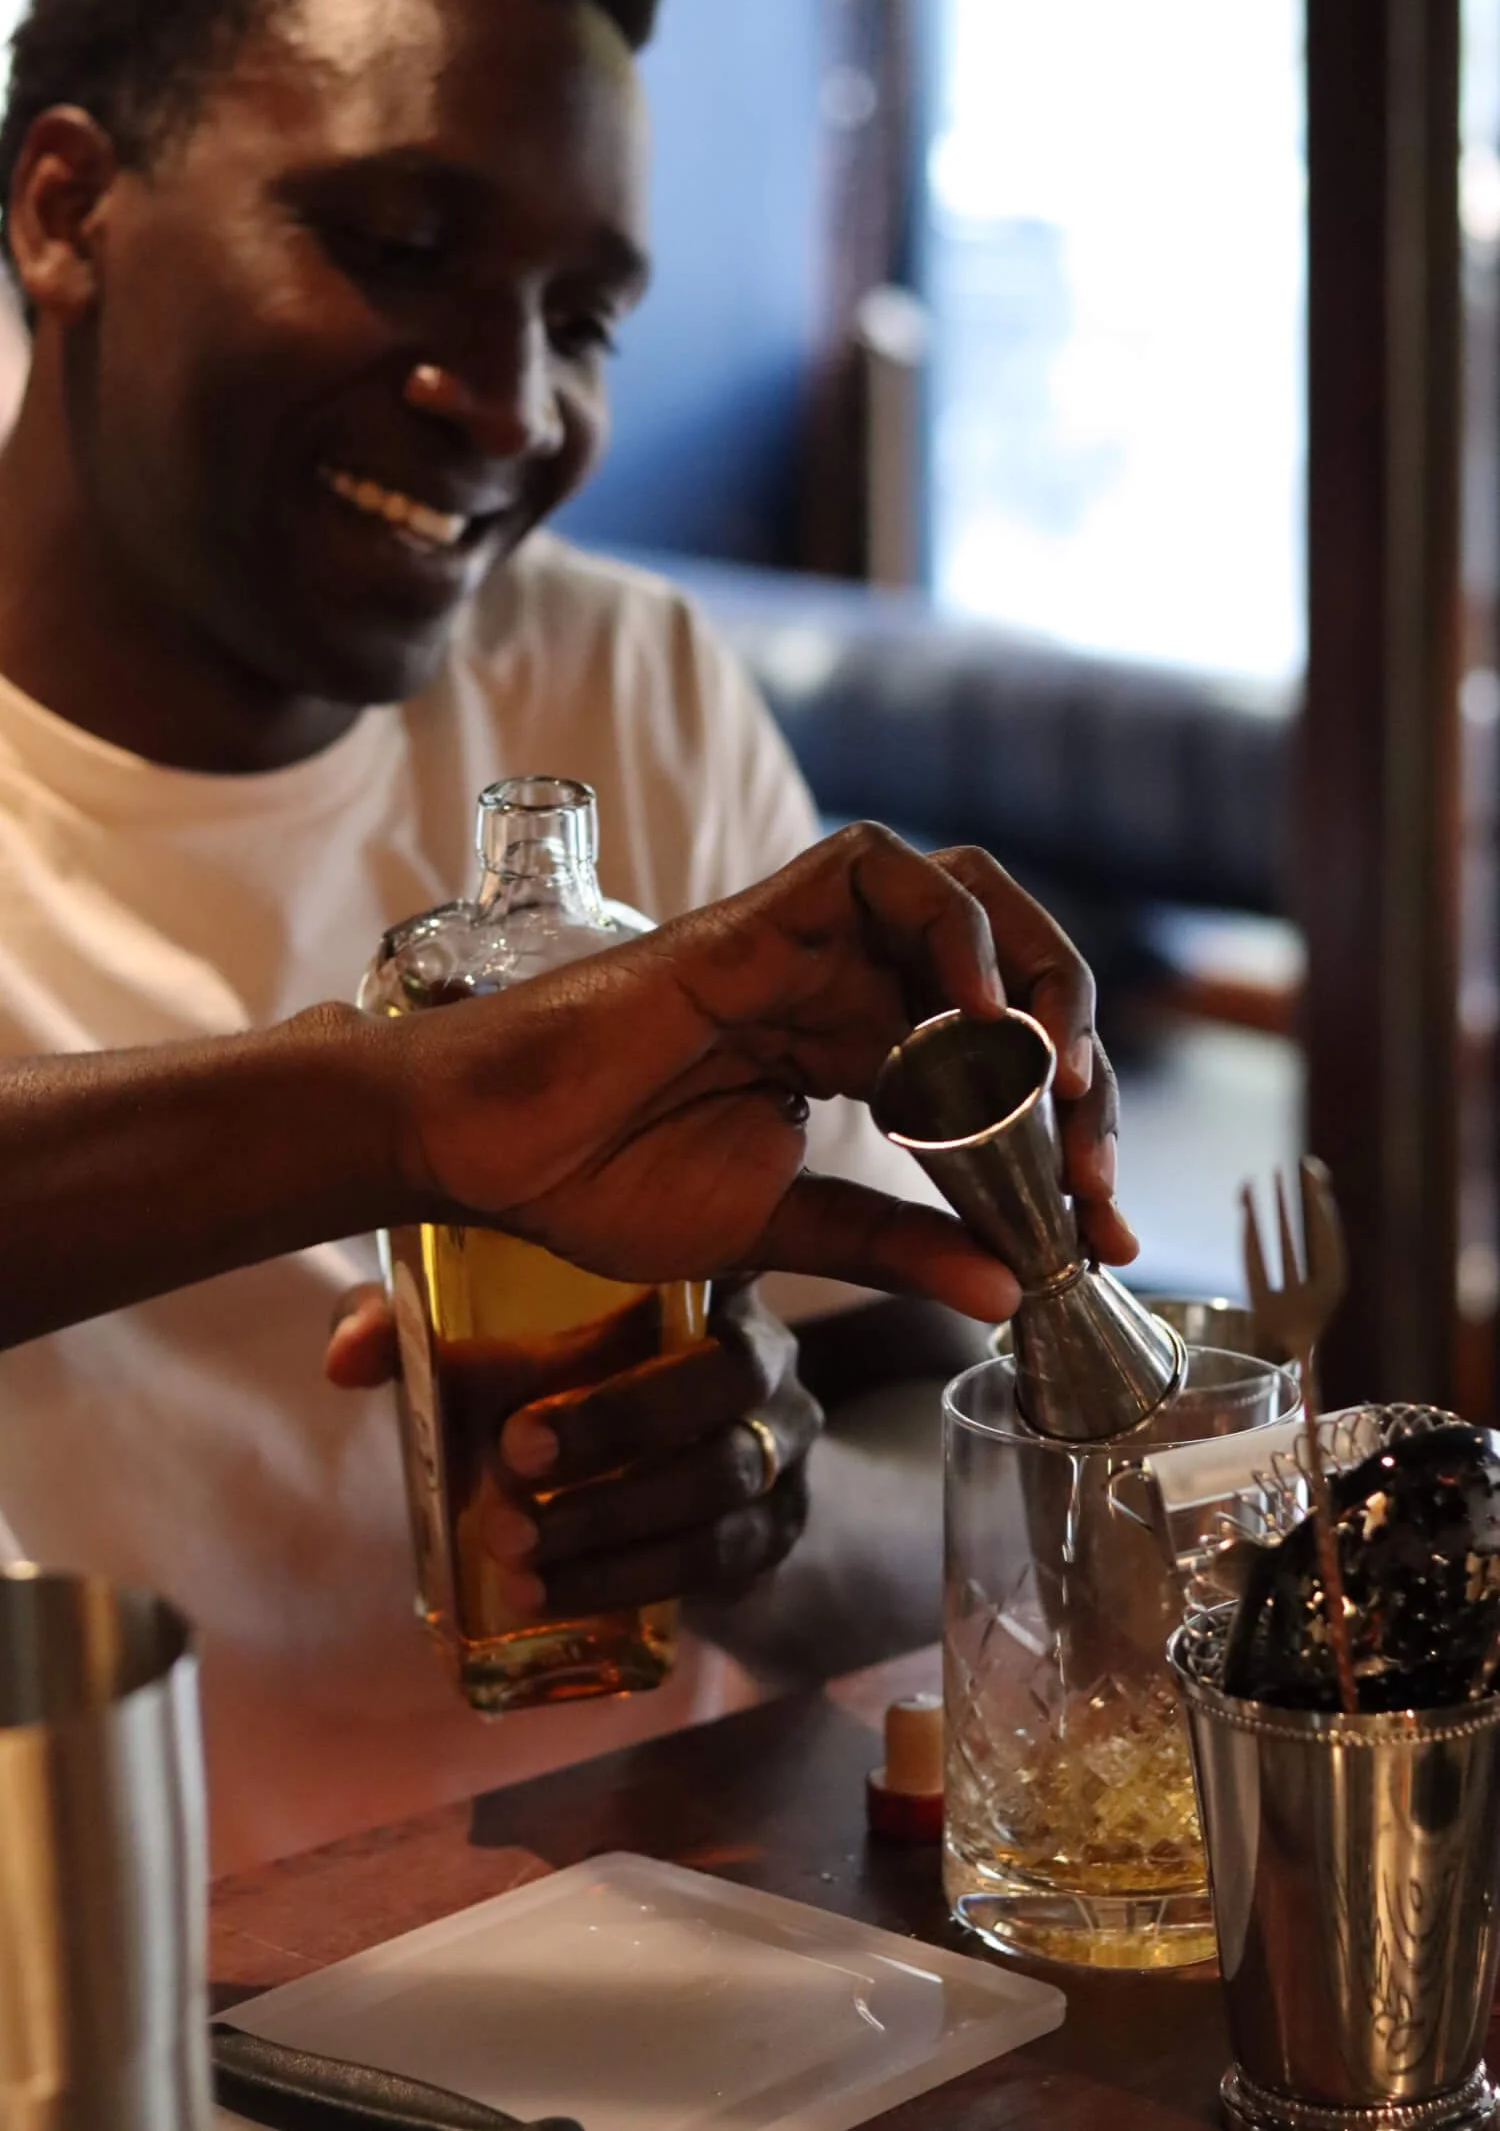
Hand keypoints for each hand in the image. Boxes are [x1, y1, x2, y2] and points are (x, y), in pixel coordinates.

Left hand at [330, 1283, 820, 1617]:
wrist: (687, 1495)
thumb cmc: (574, 1388)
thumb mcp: (497, 1346)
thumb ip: (420, 1329)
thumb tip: (345, 1359)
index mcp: (701, 1278)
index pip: (696, 1262)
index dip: (623, 1312)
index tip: (518, 1388)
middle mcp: (763, 1350)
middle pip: (729, 1372)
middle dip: (619, 1420)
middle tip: (511, 1460)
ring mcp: (785, 1444)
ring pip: (728, 1473)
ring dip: (616, 1520)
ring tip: (515, 1552)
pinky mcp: (778, 1531)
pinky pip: (729, 1556)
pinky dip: (635, 1579)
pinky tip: (554, 1597)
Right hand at [372, 822, 1134, 1316]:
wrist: (487, 1154)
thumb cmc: (602, 1181)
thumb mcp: (783, 1230)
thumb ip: (893, 1245)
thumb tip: (1005, 1291)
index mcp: (855, 1052)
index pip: (1000, 1073)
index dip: (1066, 1146)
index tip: (1099, 1233)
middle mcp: (847, 986)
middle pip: (1012, 977)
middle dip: (1079, 1066)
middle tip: (1096, 1171)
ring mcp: (809, 944)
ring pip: (972, 903)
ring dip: (1040, 985)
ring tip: (1058, 1088)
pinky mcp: (767, 914)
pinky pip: (887, 876)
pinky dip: (956, 932)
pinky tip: (982, 1021)